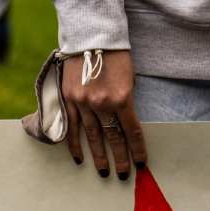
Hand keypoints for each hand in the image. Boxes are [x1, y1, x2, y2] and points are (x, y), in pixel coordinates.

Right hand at [59, 49, 146, 179]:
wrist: (91, 36)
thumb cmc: (116, 55)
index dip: (137, 149)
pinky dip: (75, 144)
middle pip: (113, 138)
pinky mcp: (69, 100)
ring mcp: (83, 103)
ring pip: (92, 137)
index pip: (132, 131)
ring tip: (103, 171)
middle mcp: (102, 104)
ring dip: (98, 156)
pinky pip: (72, 128)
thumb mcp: (129, 78)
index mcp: (121, 98)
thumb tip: (124, 125)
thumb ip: (125, 102)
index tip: (140, 163)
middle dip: (120, 158)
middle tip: (123, 174)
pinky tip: (79, 158)